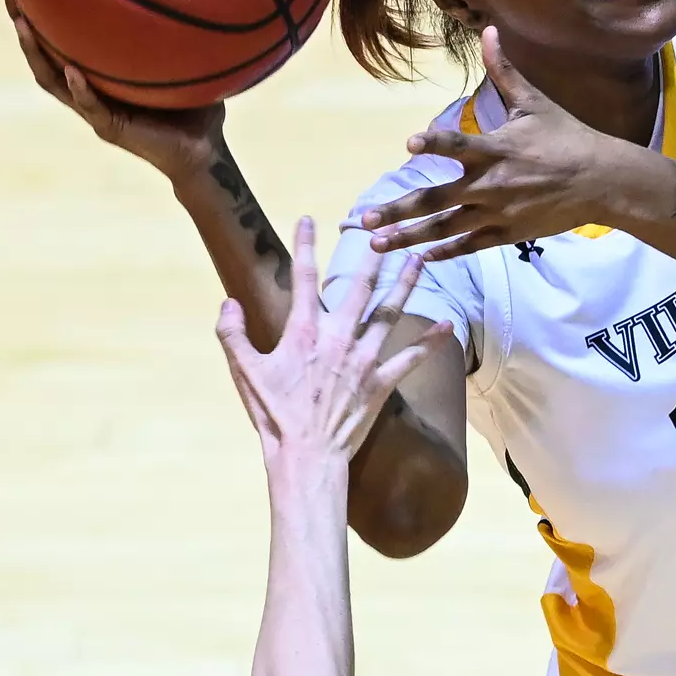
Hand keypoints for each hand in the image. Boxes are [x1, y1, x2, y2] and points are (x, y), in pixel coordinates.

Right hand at [3, 0, 224, 181]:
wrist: (205, 151)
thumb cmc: (198, 105)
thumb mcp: (187, 59)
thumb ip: (179, 30)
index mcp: (101, 75)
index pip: (62, 40)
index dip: (42, 13)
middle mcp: (90, 90)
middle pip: (43, 55)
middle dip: (23, 22)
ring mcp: (96, 111)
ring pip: (53, 81)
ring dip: (35, 53)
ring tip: (22, 24)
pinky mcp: (112, 129)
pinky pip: (91, 107)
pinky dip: (80, 90)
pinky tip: (70, 72)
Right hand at [215, 217, 448, 461]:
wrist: (305, 456)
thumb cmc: (274, 416)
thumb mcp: (244, 373)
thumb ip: (232, 334)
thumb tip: (227, 302)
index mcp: (304, 332)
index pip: (303, 279)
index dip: (305, 246)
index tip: (310, 219)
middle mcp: (338, 338)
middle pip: (358, 288)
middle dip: (372, 256)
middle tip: (385, 231)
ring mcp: (363, 359)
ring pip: (389, 313)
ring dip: (406, 285)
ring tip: (418, 259)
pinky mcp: (381, 382)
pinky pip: (411, 358)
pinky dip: (430, 342)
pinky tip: (448, 325)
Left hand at [362, 27, 628, 259]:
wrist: (602, 181)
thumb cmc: (567, 137)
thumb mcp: (534, 102)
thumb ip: (504, 71)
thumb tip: (489, 30)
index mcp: (497, 149)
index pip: (459, 145)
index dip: (434, 142)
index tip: (408, 144)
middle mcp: (492, 185)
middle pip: (437, 200)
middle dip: (399, 211)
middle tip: (366, 220)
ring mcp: (498, 213)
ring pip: (447, 229)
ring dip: (411, 238)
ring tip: (380, 245)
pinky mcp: (509, 233)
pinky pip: (471, 245)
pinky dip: (446, 253)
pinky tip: (422, 258)